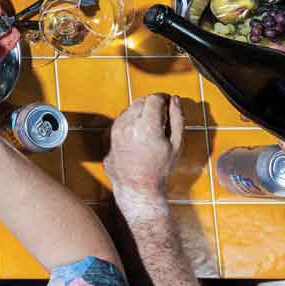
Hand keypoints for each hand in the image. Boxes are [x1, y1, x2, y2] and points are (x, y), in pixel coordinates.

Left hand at [103, 94, 183, 208]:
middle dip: (151, 105)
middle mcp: (128, 126)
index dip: (163, 98)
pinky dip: (128, 123)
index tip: (167, 102)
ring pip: (128, 110)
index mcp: (147, 126)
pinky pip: (119, 121)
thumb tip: (174, 100)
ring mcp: (115, 130)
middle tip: (160, 117)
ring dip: (139, 113)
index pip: (154, 98)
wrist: (137, 187)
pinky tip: (137, 136)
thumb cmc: (158, 169)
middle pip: (140, 101)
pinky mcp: (107, 136)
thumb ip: (177, 118)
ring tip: (149, 129)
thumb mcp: (176, 144)